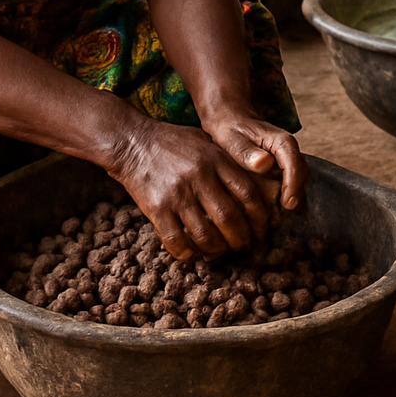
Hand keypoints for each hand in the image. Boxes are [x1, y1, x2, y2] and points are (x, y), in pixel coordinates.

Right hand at [107, 113, 287, 260]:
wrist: (133, 143)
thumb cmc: (174, 143)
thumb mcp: (206, 142)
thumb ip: (229, 161)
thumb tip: (257, 178)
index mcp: (215, 160)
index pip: (248, 193)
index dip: (259, 216)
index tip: (261, 228)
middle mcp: (199, 177)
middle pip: (230, 218)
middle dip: (241, 238)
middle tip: (244, 245)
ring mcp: (177, 194)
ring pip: (206, 234)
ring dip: (218, 249)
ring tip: (223, 251)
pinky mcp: (156, 208)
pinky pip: (176, 240)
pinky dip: (188, 252)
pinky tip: (194, 254)